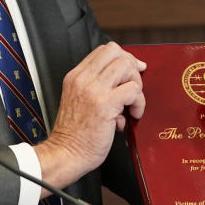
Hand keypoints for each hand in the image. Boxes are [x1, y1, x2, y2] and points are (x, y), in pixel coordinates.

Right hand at [35, 43, 145, 189]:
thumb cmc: (75, 134)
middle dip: (131, 66)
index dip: (122, 57)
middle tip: (133, 86)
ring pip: (126, 66)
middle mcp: (83, 79)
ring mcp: (93, 90)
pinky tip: (132, 116)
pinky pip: (133, 90)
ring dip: (136, 84)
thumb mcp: (78, 100)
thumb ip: (97, 88)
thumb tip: (124, 82)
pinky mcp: (105, 104)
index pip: (103, 50)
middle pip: (115, 51)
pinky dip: (139, 102)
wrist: (66, 154)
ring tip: (131, 103)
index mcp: (75, 76)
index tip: (133, 70)